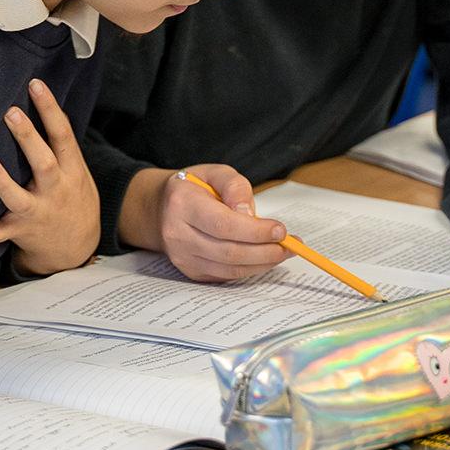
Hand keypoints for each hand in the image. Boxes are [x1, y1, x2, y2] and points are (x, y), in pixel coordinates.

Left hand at [0, 79, 98, 276]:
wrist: (78, 246)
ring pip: (20, 199)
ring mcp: (37, 213)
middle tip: (10, 113)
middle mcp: (56, 190)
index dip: (50, 109)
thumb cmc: (71, 195)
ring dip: (4, 184)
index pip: (62, 134)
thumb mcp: (77, 170)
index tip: (35, 84)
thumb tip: (39, 100)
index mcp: (71, 170)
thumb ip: (60, 144)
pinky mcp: (20, 232)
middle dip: (28, 138)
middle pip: (44, 164)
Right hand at [121, 164, 290, 282]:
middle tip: (289, 245)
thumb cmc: (195, 188)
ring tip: (282, 252)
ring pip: (228, 269)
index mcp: (182, 204)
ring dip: (261, 263)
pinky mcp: (190, 271)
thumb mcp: (215, 173)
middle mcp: (177, 234)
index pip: (223, 224)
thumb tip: (250, 214)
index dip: (255, 231)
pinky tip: (264, 258)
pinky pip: (225, 276)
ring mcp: (182, 257)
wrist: (161, 209)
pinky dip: (249, 270)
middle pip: (228, 252)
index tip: (280, 230)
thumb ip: (235, 187)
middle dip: (264, 252)